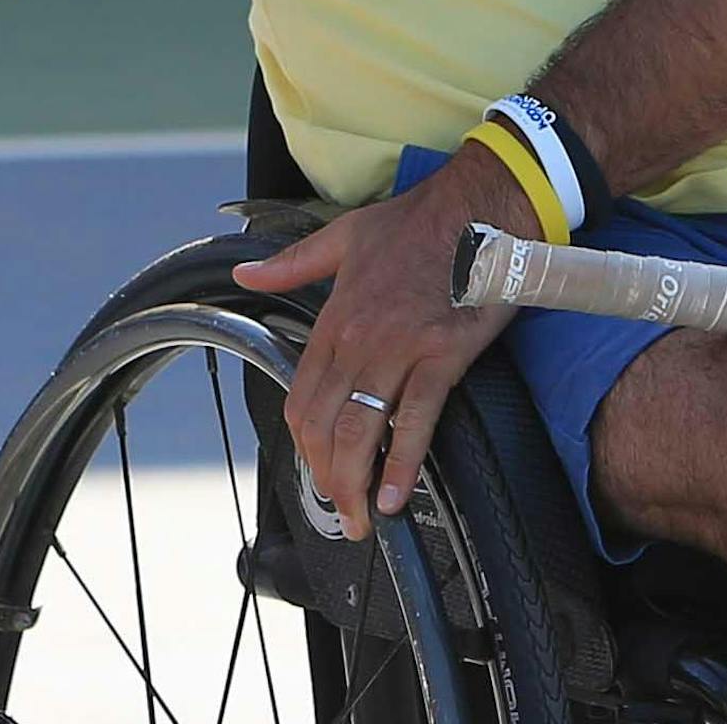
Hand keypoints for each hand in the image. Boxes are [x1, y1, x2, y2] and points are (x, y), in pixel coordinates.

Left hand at [231, 148, 532, 540]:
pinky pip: (415, 420)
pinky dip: (402, 462)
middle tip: (338, 511)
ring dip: (354, 482)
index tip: (316, 469)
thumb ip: (290, 264)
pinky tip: (395, 494)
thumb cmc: (418, 223)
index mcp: (335, 317)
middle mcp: (359, 339)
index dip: (304, 444)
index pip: (302, 397)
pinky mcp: (442, 355)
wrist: (480, 209)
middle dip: (326, 476)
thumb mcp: (343, 236)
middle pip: (326, 424)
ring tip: (360, 516)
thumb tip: (246, 276)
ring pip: (362, 429)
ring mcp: (400, 349)